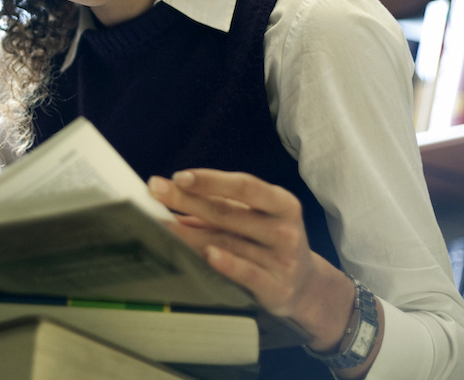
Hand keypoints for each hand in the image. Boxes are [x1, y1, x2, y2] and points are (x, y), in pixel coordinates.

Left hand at [147, 169, 353, 351]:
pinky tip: (208, 254)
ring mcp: (283, 260)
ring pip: (229, 242)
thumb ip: (220, 206)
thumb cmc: (268, 242)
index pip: (244, 186)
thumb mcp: (255, 218)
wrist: (306, 287)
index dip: (211, 180)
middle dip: (188, 200)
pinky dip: (227, 263)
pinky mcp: (276, 287)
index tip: (179, 176)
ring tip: (163, 225)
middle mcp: (285, 229)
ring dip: (191, 233)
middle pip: (229, 212)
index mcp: (282, 203)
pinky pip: (247, 273)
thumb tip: (172, 194)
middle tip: (157, 191)